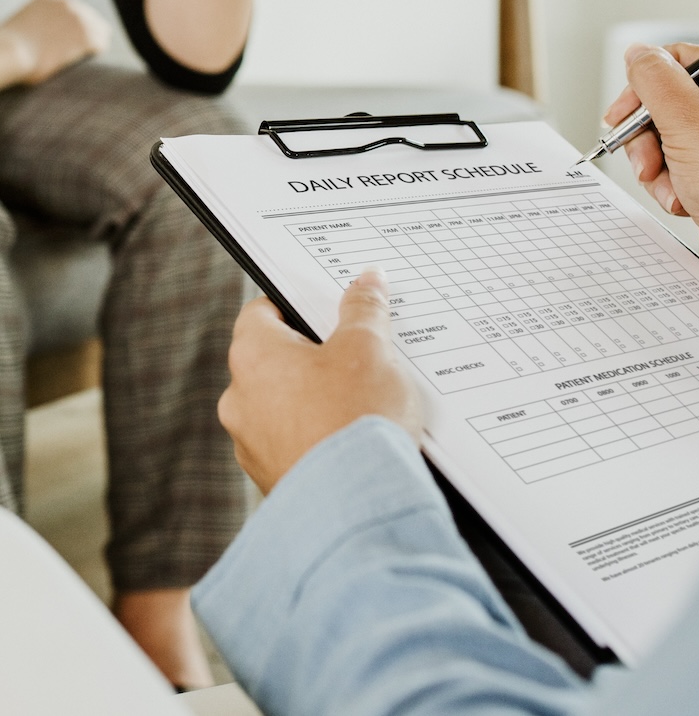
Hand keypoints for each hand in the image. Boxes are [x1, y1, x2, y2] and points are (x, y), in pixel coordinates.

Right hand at [0, 0, 110, 87]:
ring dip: (94, 42)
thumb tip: (38, 39)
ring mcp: (78, 18)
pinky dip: (96, 52)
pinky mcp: (86, 35)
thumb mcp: (20, 26)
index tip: (69, 38)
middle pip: (89, 17)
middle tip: (81, 50)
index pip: (71, 10)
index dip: (72, 26)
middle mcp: (66, 4)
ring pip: (100, 30)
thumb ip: (35, 26)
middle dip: (86, 32)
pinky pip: (101, 44)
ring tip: (87, 57)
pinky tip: (89, 60)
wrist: (10, 53)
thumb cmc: (8, 48)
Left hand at [218, 272, 423, 493]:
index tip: (324, 305)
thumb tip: (365, 281)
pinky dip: (319, 436)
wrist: (358, 508)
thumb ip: (363, 308)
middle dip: (313, 354)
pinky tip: (355, 436)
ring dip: (316, 398)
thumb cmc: (354, 419)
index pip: (260, 311)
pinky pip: (295, 443)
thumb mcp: (368, 347)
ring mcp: (253, 446)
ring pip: (284, 405)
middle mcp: (240, 401)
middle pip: (275, 359)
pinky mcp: (274, 480)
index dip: (293, 302)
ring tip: (362, 398)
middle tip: (356, 351)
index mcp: (252, 357)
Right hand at [605, 43, 698, 316]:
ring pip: (669, 137)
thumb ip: (656, 82)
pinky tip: (683, 201)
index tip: (621, 115)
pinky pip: (682, 164)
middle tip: (645, 162)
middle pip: (669, 103)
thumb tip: (638, 54)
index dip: (643, 88)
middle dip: (649, 138)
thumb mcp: (688, 126)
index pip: (678, 62)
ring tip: (670, 188)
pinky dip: (673, 183)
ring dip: (659, 166)